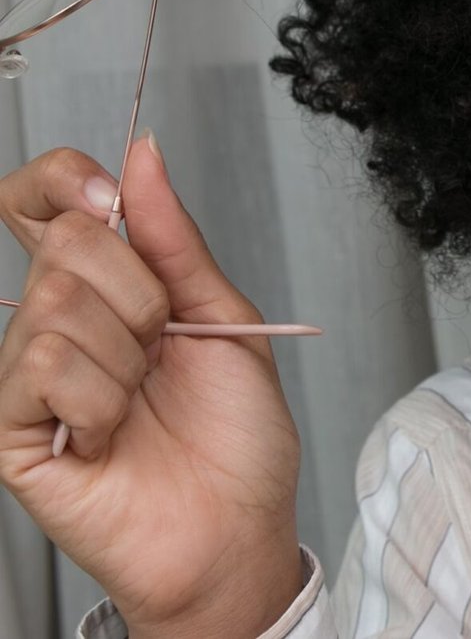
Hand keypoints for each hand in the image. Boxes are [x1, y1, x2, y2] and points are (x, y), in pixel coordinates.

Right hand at [0, 138, 303, 633]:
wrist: (238, 525)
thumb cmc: (237, 436)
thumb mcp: (222, 316)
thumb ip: (173, 238)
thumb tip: (141, 154)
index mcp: (105, 288)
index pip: (39, 202)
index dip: (62, 179)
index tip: (109, 193)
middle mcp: (56, 324)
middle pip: (63, 242)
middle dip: (141, 290)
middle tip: (164, 346)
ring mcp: (27, 377)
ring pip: (55, 304)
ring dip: (127, 353)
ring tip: (143, 398)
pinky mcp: (13, 430)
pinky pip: (42, 367)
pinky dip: (99, 396)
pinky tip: (113, 431)